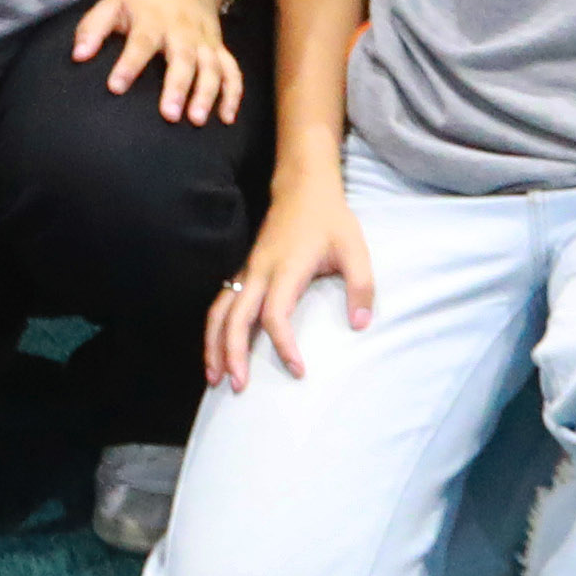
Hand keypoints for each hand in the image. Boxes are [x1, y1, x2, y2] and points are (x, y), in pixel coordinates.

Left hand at [67, 0, 247, 124]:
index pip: (141, 42)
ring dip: (207, 94)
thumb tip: (78, 56)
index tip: (115, 88)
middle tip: (170, 115)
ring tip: (196, 120)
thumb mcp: (113, 2)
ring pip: (212, 68)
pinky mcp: (220, 48)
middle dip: (178, 87)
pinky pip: (232, 71)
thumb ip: (93, 28)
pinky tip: (226, 118)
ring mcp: (205, 41)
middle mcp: (183, 31)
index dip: (128, 65)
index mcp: (153, 19)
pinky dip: (233, 94)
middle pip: (183, 59)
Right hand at [210, 174, 372, 378]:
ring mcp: (247, 270)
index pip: (275, 314)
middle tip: (238, 387)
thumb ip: (361, 287)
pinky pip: (221, 304)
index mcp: (286, 268)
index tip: (298, 369)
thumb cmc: (330, 220)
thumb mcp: (355, 250)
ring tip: (214, 378)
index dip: (283, 345)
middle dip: (232, 353)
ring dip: (213, 345)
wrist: (302, 187)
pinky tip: (218, 352)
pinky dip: (214, 331)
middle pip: (234, 317)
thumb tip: (361, 325)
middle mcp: (259, 271)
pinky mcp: (244, 271)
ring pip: (218, 311)